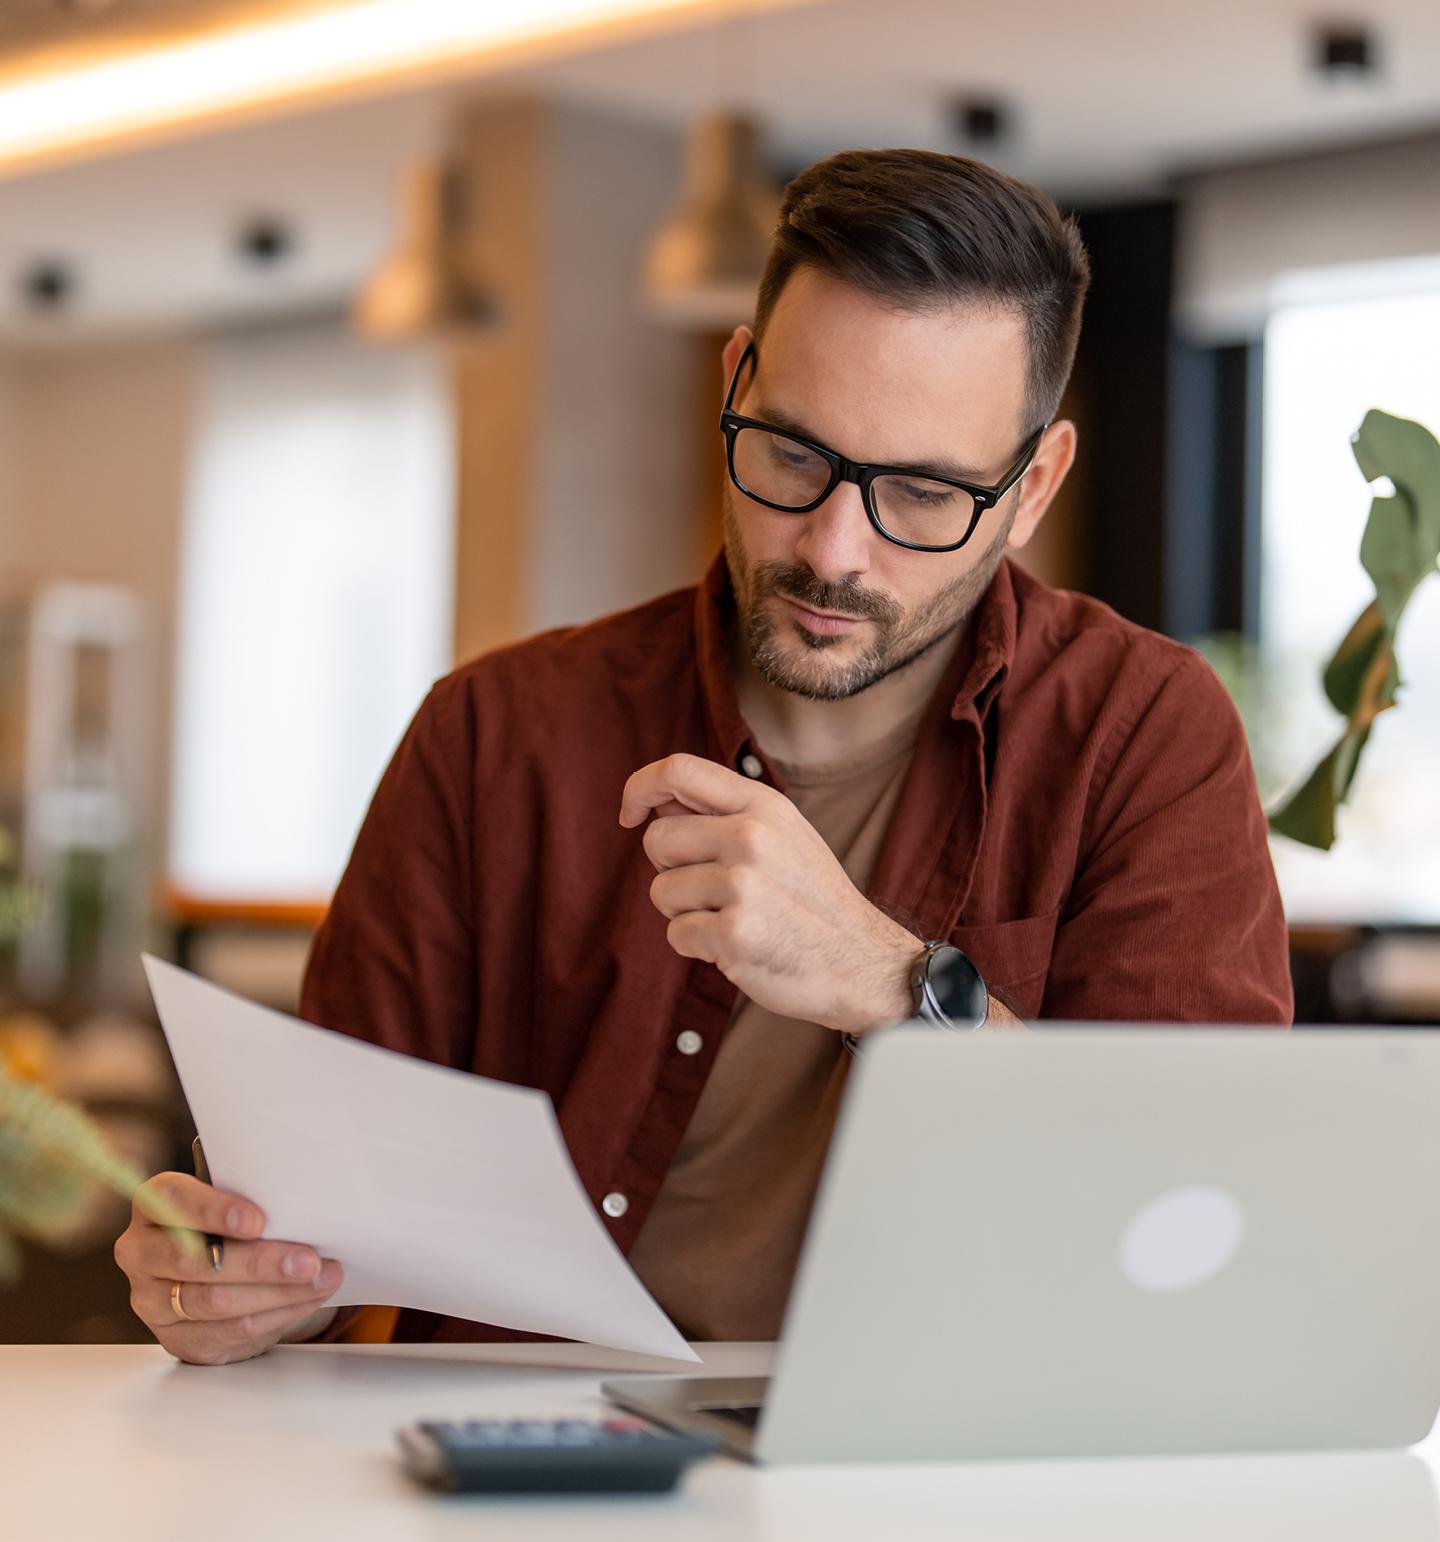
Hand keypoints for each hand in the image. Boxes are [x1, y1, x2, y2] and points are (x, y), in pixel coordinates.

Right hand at [114, 1172, 343, 1365]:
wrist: (218, 1274)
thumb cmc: (229, 1226)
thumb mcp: (234, 1203)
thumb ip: (252, 1201)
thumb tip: (304, 1208)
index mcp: (154, 1204)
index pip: (174, 1201)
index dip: (215, 1211)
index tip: (258, 1221)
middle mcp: (142, 1252)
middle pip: (195, 1261)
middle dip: (259, 1262)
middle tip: (308, 1261)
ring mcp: (152, 1300)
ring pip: (214, 1301)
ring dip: (276, 1292)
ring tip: (320, 1279)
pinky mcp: (176, 1337)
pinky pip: (228, 1330)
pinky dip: (275, 1314)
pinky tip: (305, 1300)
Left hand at [620, 753, 919, 1033]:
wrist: (860, 960)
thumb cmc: (811, 898)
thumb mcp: (783, 834)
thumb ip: (725, 813)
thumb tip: (656, 801)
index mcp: (762, 805)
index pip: (677, 770)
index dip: (639, 788)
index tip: (630, 815)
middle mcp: (751, 837)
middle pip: (657, 838)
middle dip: (671, 868)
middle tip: (714, 889)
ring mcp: (743, 885)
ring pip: (661, 891)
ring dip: (686, 912)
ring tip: (733, 917)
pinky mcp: (734, 934)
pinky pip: (676, 934)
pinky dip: (697, 946)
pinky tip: (735, 945)